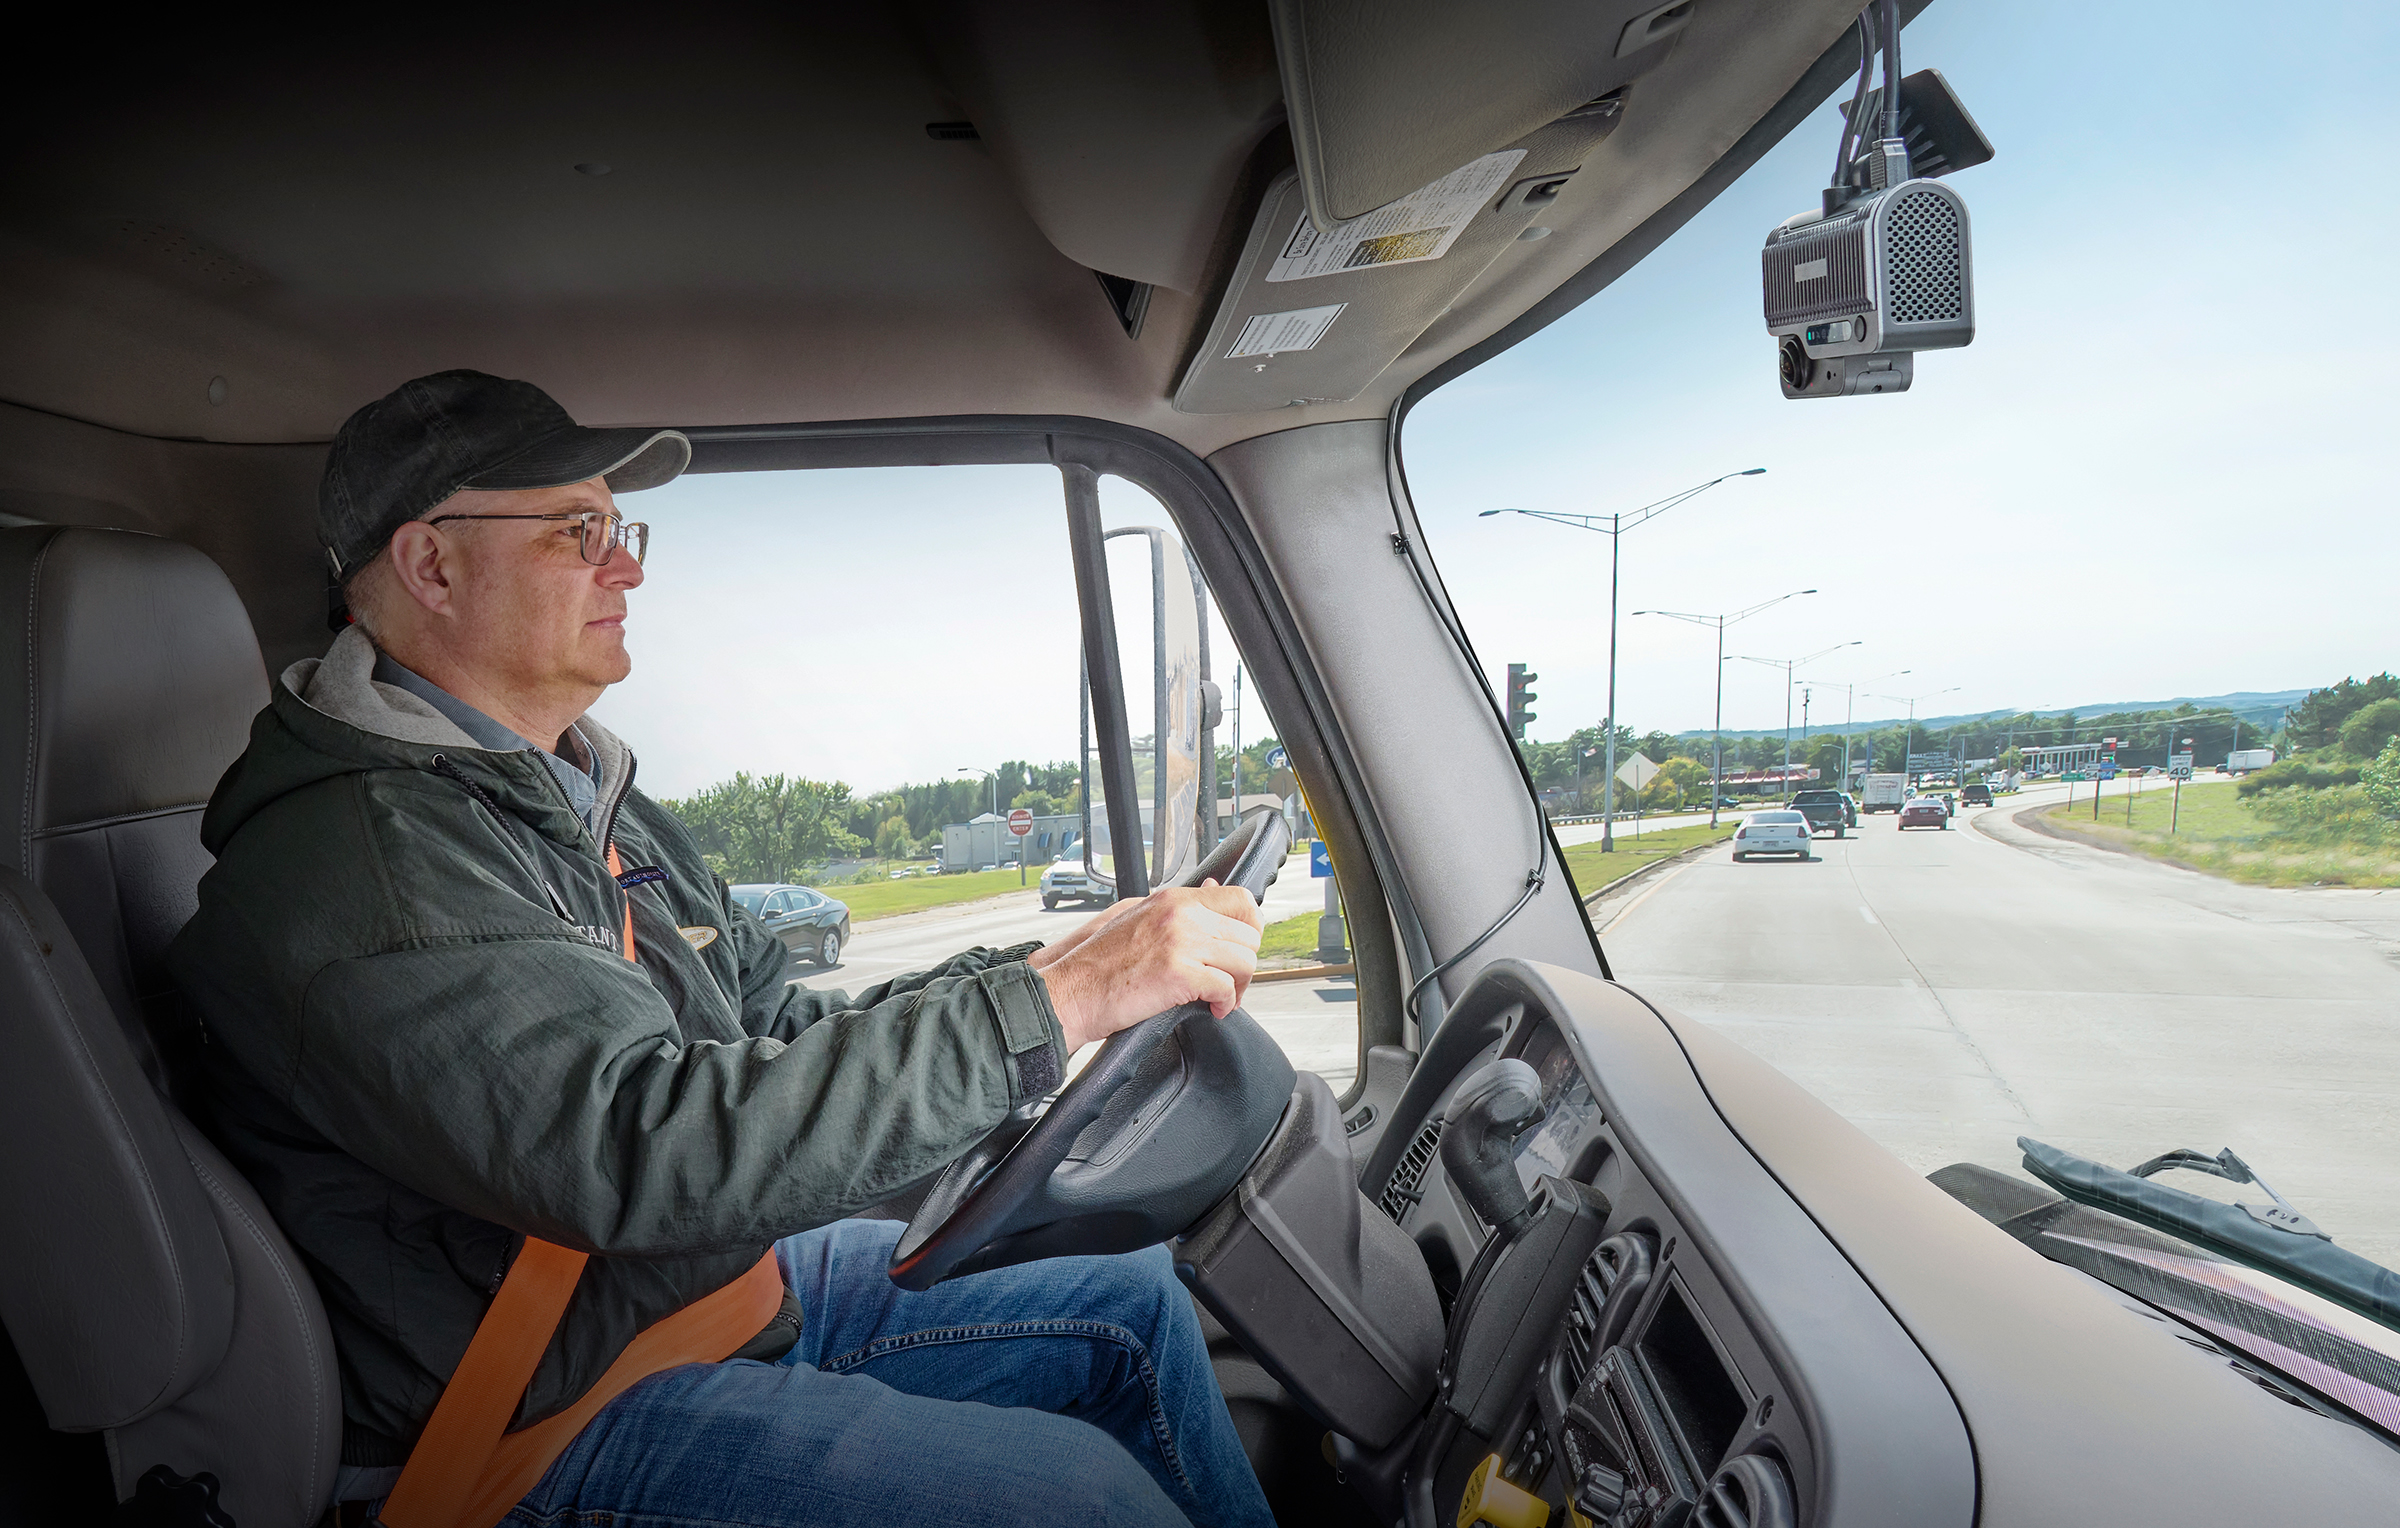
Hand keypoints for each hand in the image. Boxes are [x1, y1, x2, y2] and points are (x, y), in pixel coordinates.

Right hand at [1035, 881, 1264, 1052]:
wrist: (1068, 992)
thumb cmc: (1095, 963)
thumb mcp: (1135, 916)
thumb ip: (1176, 906)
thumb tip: (1211, 888)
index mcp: (1172, 899)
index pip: (1239, 898)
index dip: (1249, 927)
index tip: (1240, 948)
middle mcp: (1181, 914)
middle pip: (1249, 933)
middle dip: (1244, 962)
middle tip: (1229, 981)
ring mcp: (1181, 942)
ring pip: (1245, 961)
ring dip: (1239, 986)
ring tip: (1220, 998)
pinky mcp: (1179, 975)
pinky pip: (1226, 988)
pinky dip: (1225, 1004)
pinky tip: (1212, 1010)